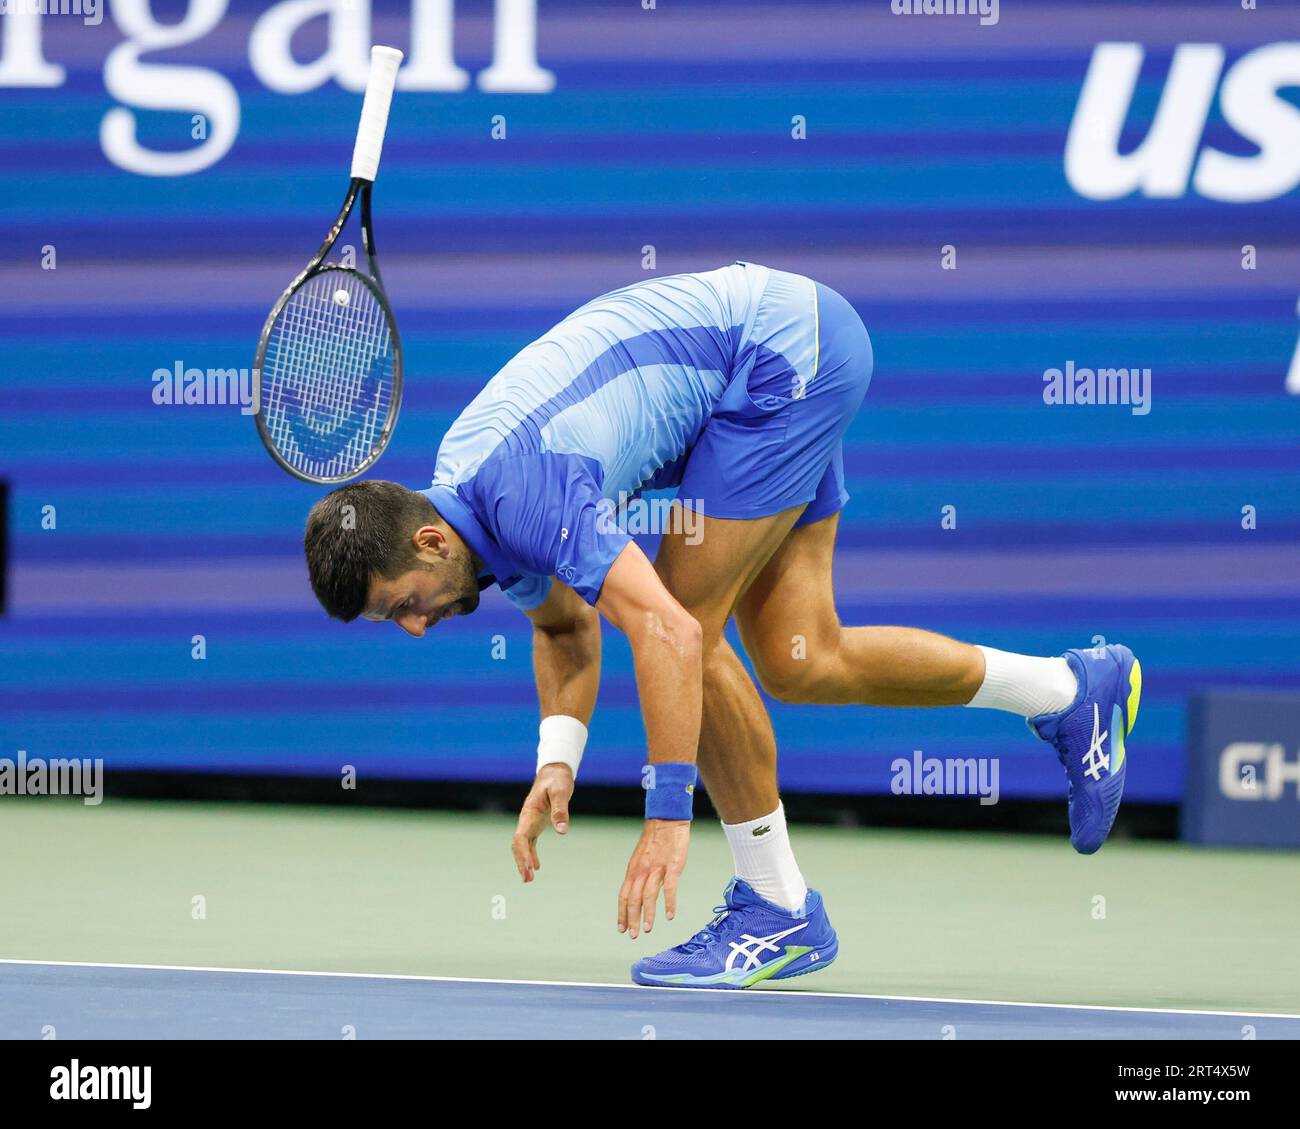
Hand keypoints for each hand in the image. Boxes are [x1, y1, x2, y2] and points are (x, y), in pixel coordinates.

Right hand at [511, 764, 574, 882]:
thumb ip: (560, 811)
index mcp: (529, 813)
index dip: (523, 853)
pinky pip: (530, 842)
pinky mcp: (536, 823)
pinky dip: (531, 854)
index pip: (521, 837)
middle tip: (528, 879)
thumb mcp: (561, 793)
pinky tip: (537, 867)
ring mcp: (530, 821)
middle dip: (521, 862)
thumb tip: (563, 832)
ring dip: (524, 861)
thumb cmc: (557, 780)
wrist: (554, 771)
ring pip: (522, 845)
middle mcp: (526, 819)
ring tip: (529, 879)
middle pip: (518, 844)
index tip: (529, 867)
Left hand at [618, 819, 689, 938]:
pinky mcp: (672, 867)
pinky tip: (670, 916)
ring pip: (648, 896)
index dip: (622, 913)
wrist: (667, 820)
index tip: (621, 928)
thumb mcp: (641, 857)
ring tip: (648, 930)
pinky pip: (669, 888)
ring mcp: (656, 869)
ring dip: (647, 915)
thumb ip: (639, 874)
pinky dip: (669, 903)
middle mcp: (641, 871)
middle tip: (633, 935)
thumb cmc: (656, 839)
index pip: (623, 895)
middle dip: (632, 919)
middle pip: (633, 899)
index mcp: (633, 870)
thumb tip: (638, 890)